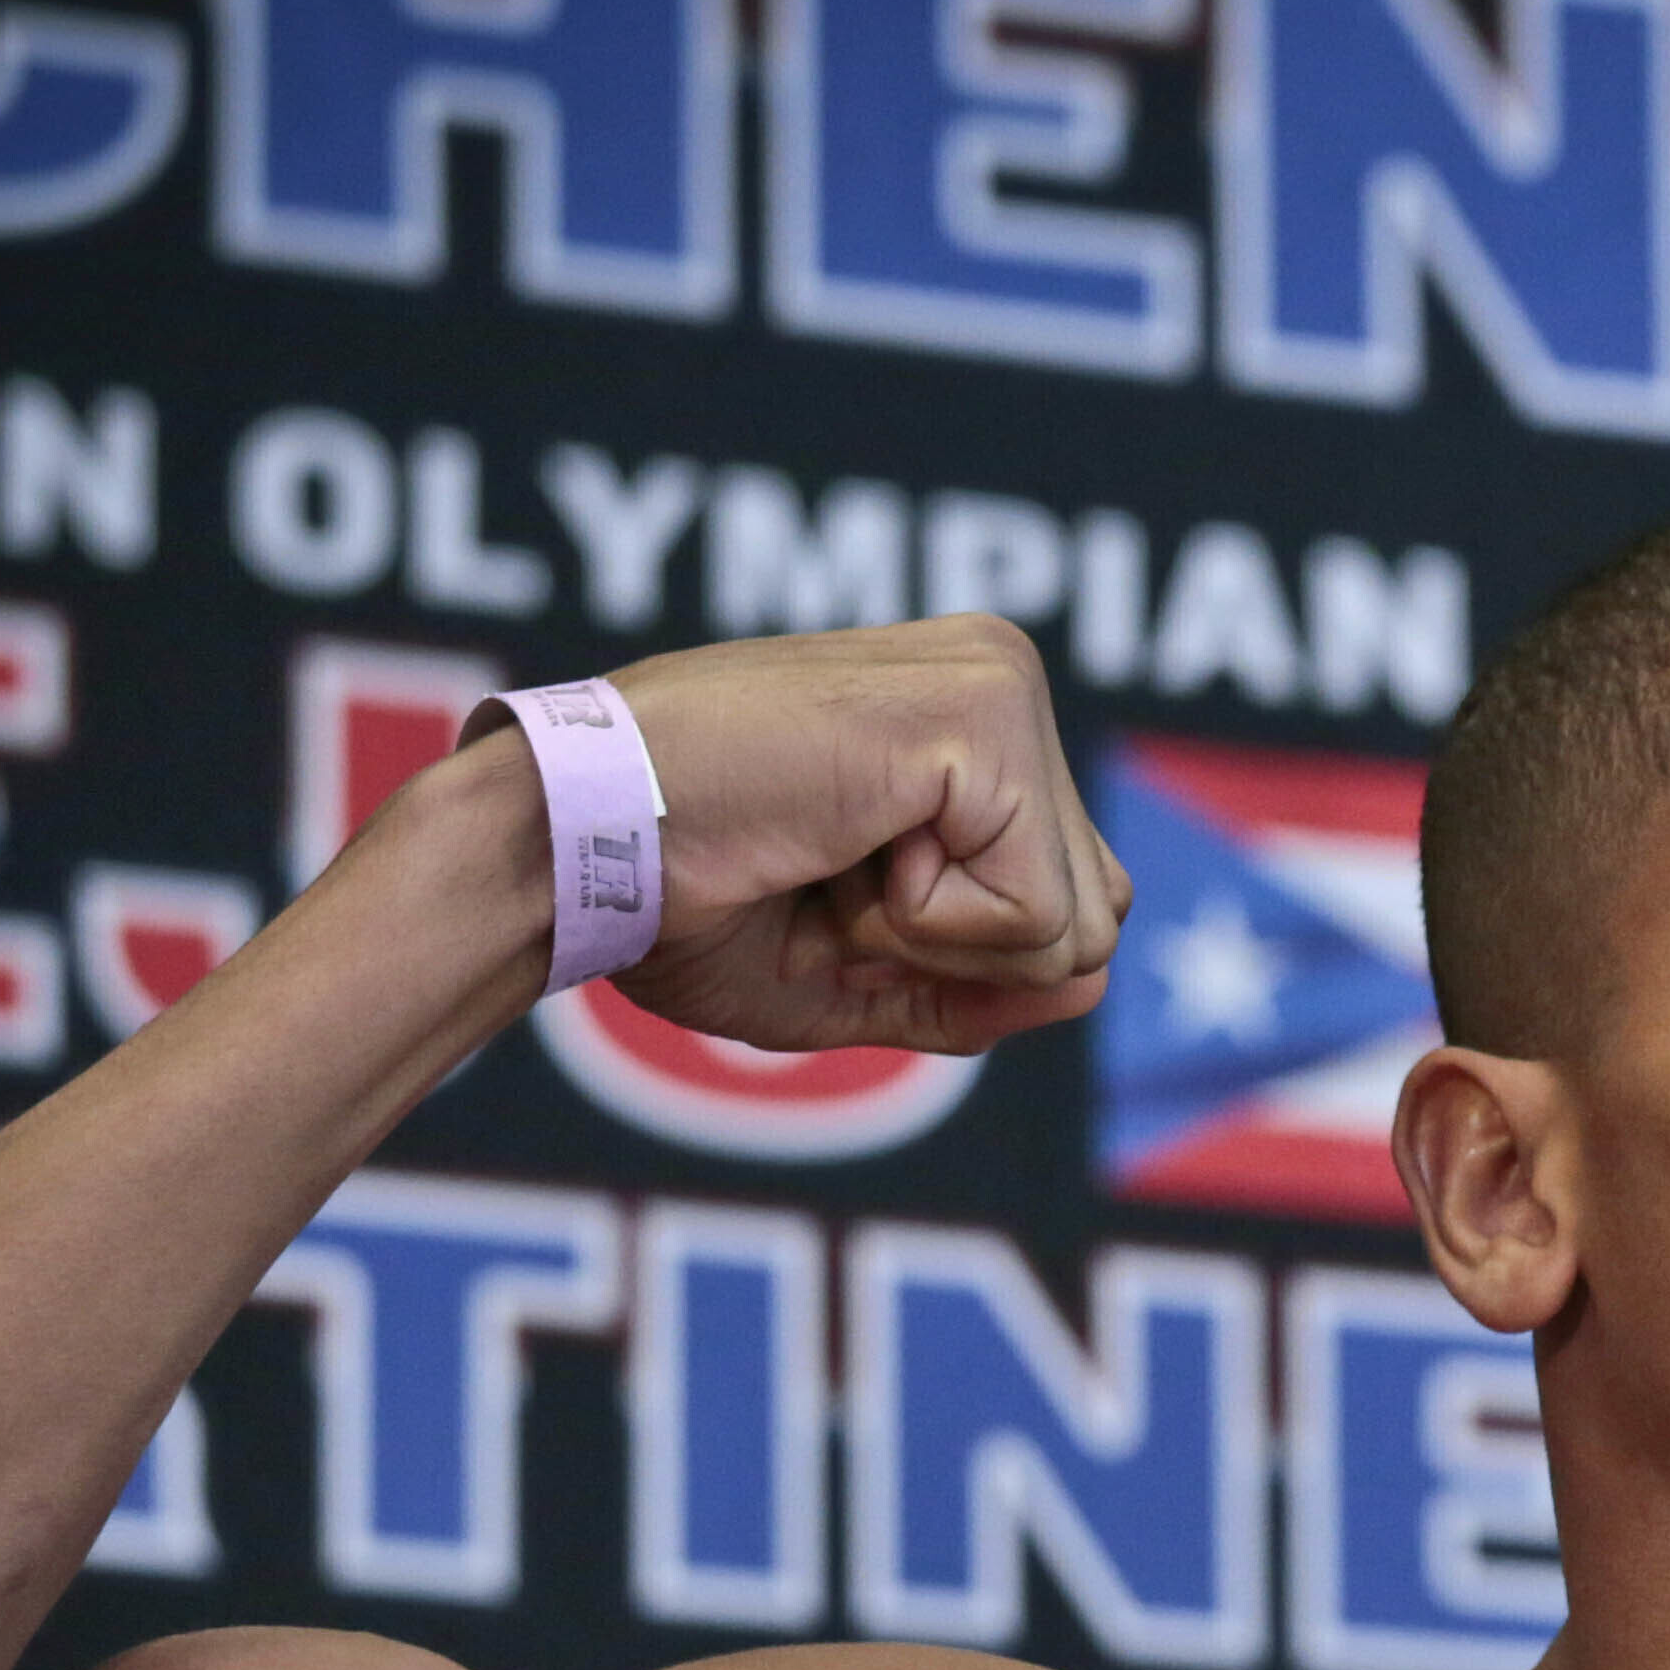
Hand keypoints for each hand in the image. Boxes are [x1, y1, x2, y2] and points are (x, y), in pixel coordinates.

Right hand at [472, 615, 1127, 1054]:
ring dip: (934, 936)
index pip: (1069, 901)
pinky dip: (925, 924)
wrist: (574, 847)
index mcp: (976, 719)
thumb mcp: (854, 967)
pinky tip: (837, 840)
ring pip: (1077, 926)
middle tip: (826, 870)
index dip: (955, 953)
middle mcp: (1002, 679)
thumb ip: (978, 985)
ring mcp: (1001, 684)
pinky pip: (1033, 914)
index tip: (829, 881)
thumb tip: (1094, 990)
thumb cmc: (680, 898)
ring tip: (828, 849)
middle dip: (958, 950)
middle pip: (1095, 917)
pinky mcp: (986, 715)